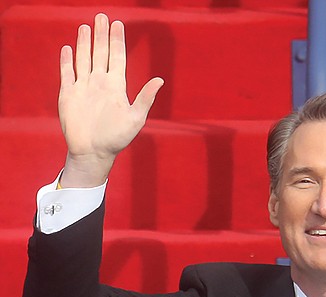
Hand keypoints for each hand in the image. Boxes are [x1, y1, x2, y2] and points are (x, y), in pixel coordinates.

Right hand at [58, 13, 163, 186]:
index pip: (117, 58)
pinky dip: (67, 61)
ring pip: (84, 59)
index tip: (118, 24)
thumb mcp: (136, 118)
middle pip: (101, 53)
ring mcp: (84, 88)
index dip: (117, 41)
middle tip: (102, 17)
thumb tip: (160, 80)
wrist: (93, 152)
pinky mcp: (68, 94)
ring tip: (86, 26)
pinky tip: (68, 49)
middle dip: (101, 35)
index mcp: (116, 87)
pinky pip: (67, 73)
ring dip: (84, 43)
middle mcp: (100, 84)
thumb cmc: (117, 138)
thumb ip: (145, 98)